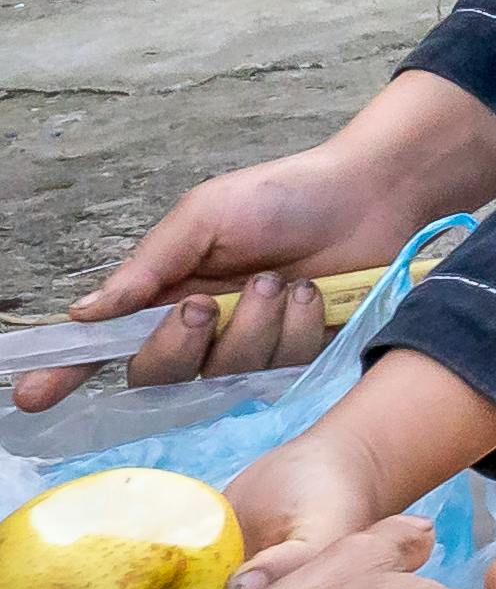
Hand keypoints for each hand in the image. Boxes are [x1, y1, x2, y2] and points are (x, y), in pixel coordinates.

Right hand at [33, 139, 450, 415]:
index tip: (32, 394)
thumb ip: (148, 266)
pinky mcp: (299, 356)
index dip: (67, 371)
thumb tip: (85, 313)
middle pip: (159, 372)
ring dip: (255, 324)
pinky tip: (315, 294)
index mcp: (165, 293)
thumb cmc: (282, 197)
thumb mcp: (206, 215)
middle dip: (179, 343)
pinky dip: (299, 326)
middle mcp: (200, 329)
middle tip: (205, 304)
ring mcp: (250, 346)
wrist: (369, 194)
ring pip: (225, 371)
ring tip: (281, 280)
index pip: (106, 344)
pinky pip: (283, 364)